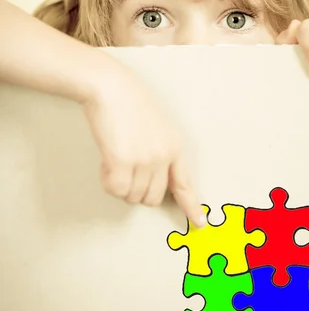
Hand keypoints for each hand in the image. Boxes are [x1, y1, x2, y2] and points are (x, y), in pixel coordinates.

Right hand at [82, 66, 205, 227]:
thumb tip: (150, 185)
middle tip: (126, 170)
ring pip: (132, 196)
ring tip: (115, 159)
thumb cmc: (129, 106)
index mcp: (175, 148)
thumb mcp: (156, 130)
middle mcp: (163, 156)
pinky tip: (107, 163)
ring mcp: (144, 160)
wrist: (111, 87)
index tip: (200, 223)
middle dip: (137, 191)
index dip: (192, 207)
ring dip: (121, 184)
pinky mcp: (123, 162)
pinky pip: (116, 190)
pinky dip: (108, 182)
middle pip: (152, 198)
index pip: (186, 184)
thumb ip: (159, 156)